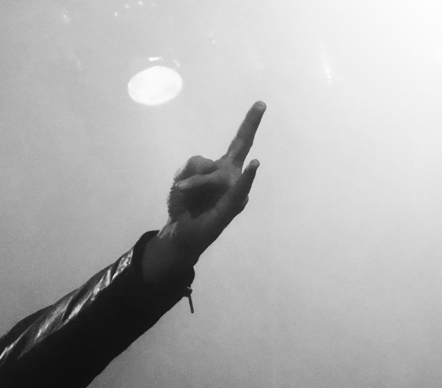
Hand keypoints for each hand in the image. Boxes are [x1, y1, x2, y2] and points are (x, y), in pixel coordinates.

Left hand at [142, 101, 264, 282]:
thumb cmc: (185, 203)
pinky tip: (255, 164)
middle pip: (241, 148)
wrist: (180, 230)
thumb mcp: (181, 177)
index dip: (249, 124)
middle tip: (261, 104)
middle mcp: (233, 176)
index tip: (260, 104)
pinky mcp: (232, 206)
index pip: (238, 143)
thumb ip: (193, 165)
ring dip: (194, 182)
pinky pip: (238, 189)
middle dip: (250, 125)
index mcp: (223, 167)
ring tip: (184, 192)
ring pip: (216, 172)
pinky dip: (246, 178)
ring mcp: (235, 191)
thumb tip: (210, 168)